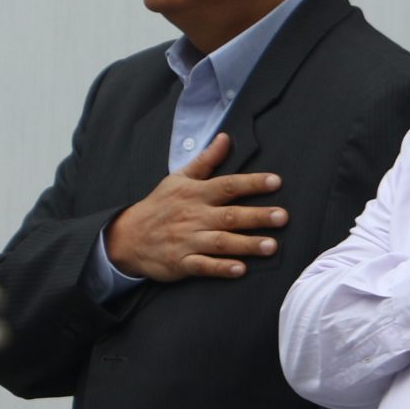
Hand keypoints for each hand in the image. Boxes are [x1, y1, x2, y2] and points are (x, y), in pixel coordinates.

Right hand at [103, 132, 286, 281]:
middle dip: (257, 216)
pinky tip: (240, 269)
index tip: (276, 181)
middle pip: (229, 215)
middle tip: (283, 216)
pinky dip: (220, 268)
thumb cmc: (160, 205)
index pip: (227, 185)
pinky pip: (203, 266)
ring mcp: (187, 240)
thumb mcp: (179, 179)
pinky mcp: (181, 262)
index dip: (252, 183)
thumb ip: (206, 160)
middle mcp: (194, 216)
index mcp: (196, 194)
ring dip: (246, 245)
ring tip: (272, 246)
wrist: (126, 236)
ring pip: (220, 242)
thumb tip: (226, 138)